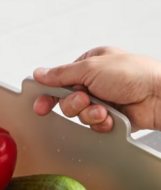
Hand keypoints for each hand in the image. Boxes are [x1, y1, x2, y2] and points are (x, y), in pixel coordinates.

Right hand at [33, 46, 160, 132]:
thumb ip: (61, 74)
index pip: (59, 80)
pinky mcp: (110, 116)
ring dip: (89, 114)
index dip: (48, 93)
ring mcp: (103, 99)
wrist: (159, 96)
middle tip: (84, 100)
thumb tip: (40, 73)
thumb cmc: (135, 75)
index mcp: (90, 64)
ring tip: (104, 109)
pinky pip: (93, 124)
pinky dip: (101, 122)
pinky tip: (111, 116)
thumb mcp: (91, 68)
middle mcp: (95, 82)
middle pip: (66, 100)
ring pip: (79, 114)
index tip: (40, 105)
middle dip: (74, 104)